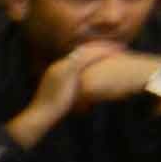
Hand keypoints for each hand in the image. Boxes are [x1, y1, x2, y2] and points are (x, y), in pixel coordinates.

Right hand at [0, 42, 116, 140]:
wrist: (40, 115)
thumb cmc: (52, 112)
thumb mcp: (65, 99)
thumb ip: (75, 93)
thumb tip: (87, 97)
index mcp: (58, 70)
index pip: (79, 56)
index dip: (95, 52)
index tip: (109, 51)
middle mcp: (59, 65)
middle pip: (83, 51)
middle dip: (101, 47)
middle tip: (119, 46)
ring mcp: (62, 67)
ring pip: (86, 51)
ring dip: (104, 48)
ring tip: (120, 47)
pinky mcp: (66, 71)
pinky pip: (86, 58)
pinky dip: (100, 54)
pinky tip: (113, 53)